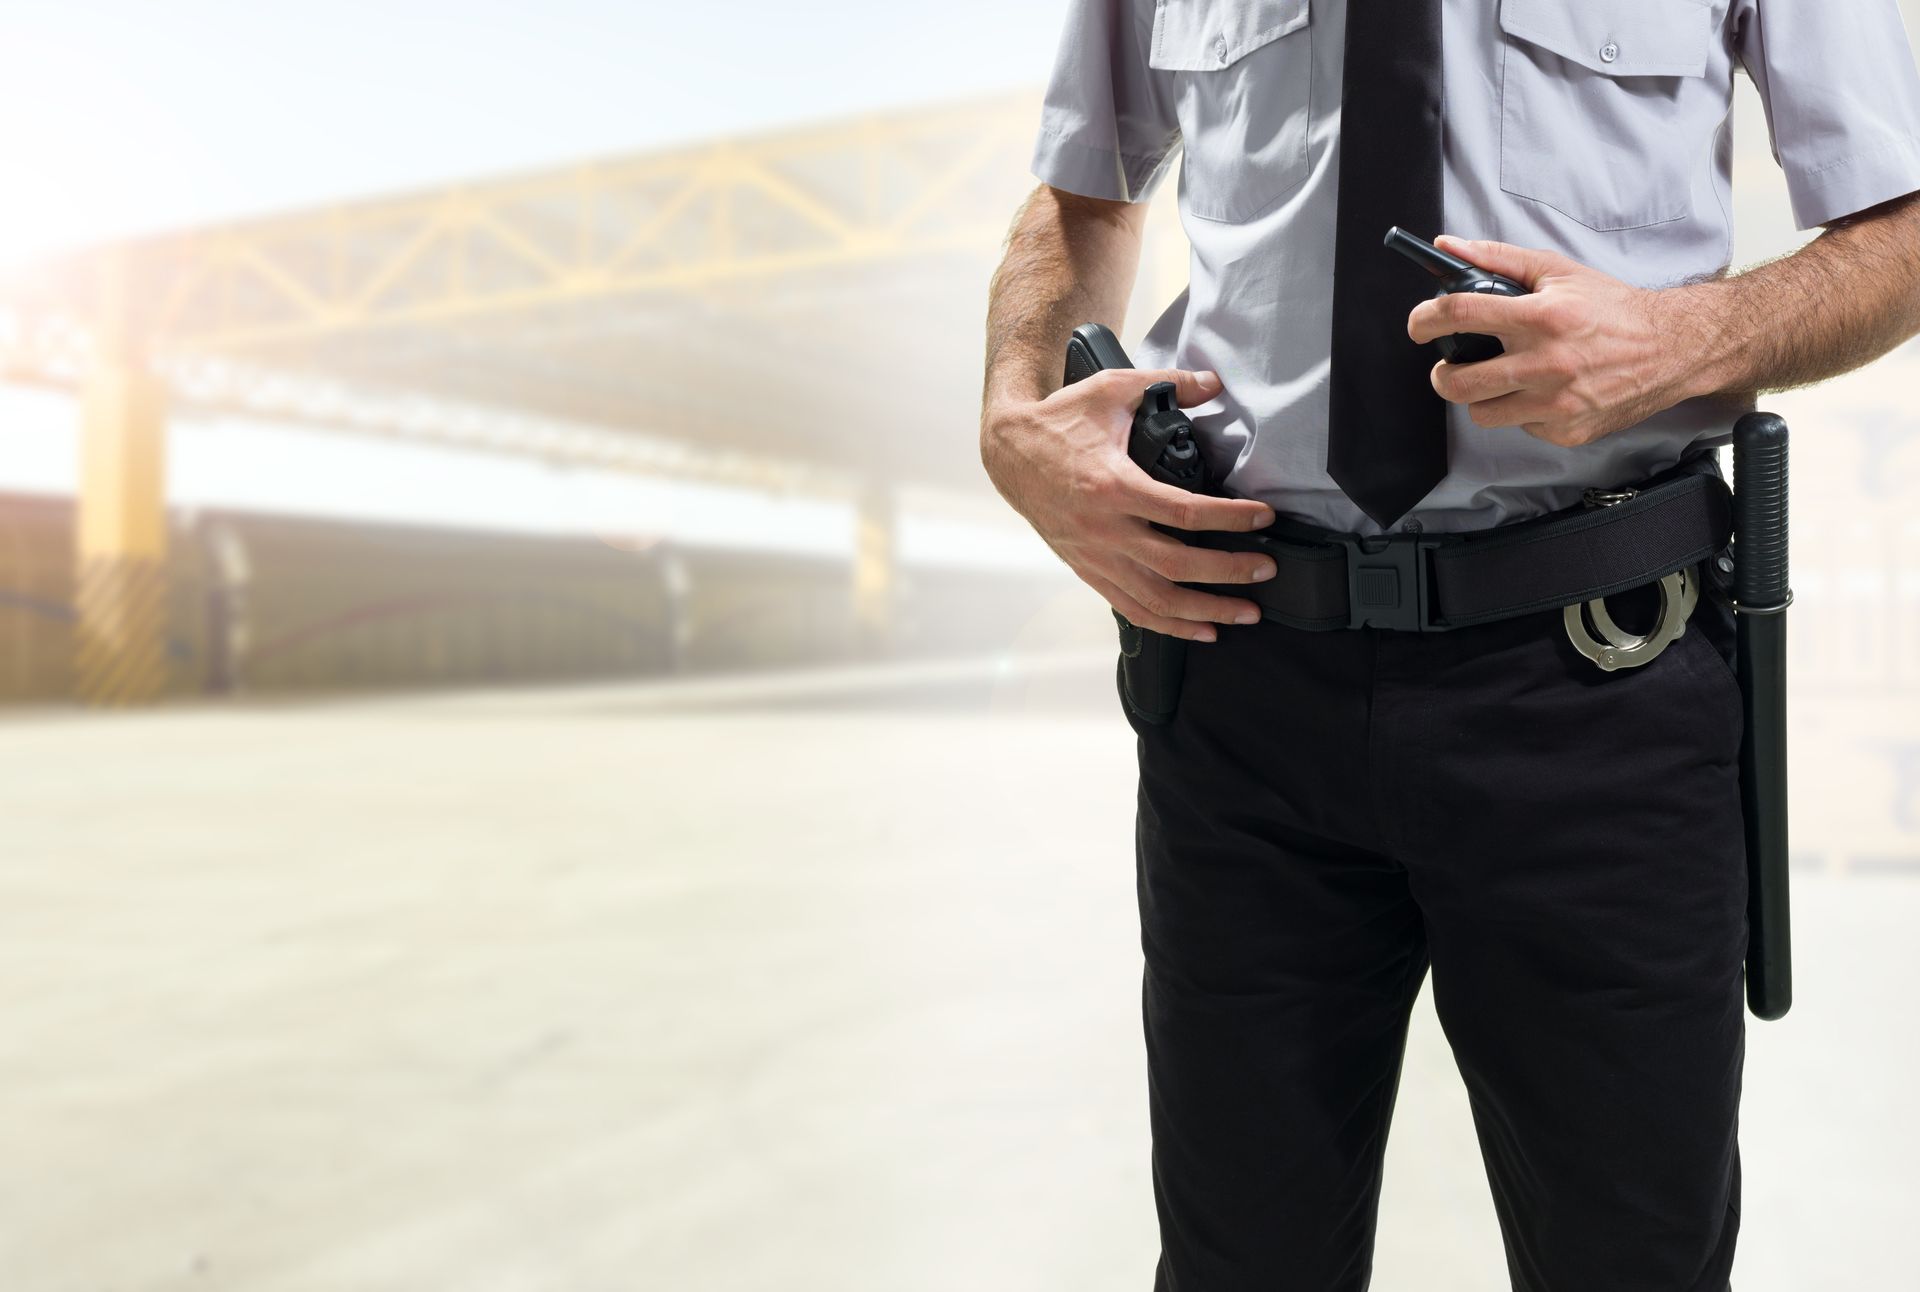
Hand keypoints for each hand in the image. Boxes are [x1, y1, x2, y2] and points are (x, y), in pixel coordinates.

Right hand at [980, 368, 1277, 641]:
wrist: (1009, 452)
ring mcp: (1095, 556)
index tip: (1263, 518)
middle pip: (1177, 565)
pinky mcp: (1088, 569)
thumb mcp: (1112, 389)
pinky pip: (1132, 607)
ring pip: (1157, 598)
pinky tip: (1201, 629)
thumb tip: (1212, 383)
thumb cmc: (1060, 422)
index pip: (1184, 513)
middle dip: (1229, 571)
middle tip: (1267, 568)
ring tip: (1245, 613)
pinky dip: (1169, 624)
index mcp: (1112, 486)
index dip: (1231, 519)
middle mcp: (1104, 529)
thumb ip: (1165, 384)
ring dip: (1206, 610)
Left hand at [1407, 235, 1696, 447]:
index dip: (1425, 319)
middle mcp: (1546, 363)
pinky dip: (1522, 410)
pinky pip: (1520, 426)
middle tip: (1449, 364)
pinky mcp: (1566, 430)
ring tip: (1499, 378)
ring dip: (1480, 396)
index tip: (1418, 325)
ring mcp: (1556, 403)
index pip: (1460, 314)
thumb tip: (1447, 247)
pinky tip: (1542, 391)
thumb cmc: (1613, 308)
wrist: (1670, 348)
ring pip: (1481, 412)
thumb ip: (1498, 259)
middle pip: (1457, 383)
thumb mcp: (1558, 272)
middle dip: (1442, 373)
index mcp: (1541, 317)